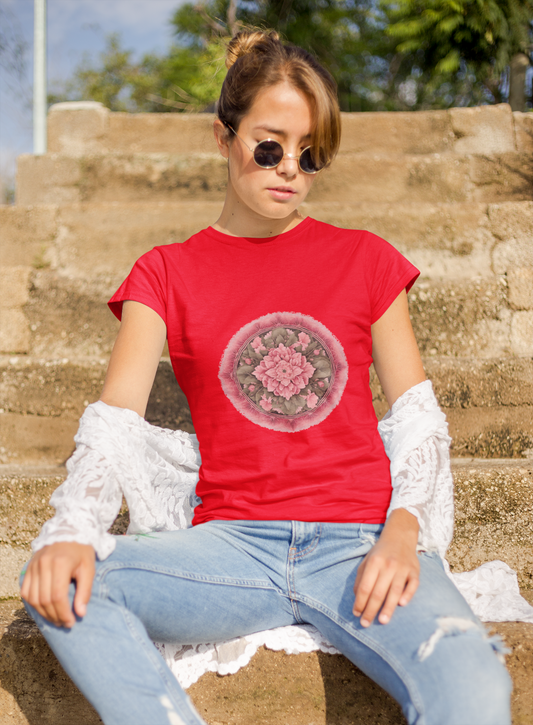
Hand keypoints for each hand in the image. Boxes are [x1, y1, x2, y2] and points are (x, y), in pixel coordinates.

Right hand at [20, 542, 95, 627]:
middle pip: (44, 599)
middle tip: (64, 623)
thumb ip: (85, 591)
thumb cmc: (81, 551)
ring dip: (43, 613)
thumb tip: (80, 614)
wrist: (68, 531)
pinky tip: (44, 609)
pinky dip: (33, 603)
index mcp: (60, 563)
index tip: (71, 622)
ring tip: (56, 618)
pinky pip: (26, 591)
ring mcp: (34, 566)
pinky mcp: (28, 568)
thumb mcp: (89, 568)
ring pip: (33, 598)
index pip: (57, 596)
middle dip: (54, 616)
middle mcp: (44, 564)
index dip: (63, 613)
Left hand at [353, 509, 418, 627]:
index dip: (360, 602)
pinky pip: (412, 585)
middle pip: (378, 592)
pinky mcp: (415, 571)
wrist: (400, 536)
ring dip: (388, 608)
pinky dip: (407, 594)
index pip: (365, 587)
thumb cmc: (380, 553)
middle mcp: (388, 565)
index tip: (356, 614)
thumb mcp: (366, 561)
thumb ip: (361, 578)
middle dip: (371, 610)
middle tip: (365, 624)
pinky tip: (401, 604)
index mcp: (374, 563)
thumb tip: (357, 598)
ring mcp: (403, 568)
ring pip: (394, 591)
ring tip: (382, 621)